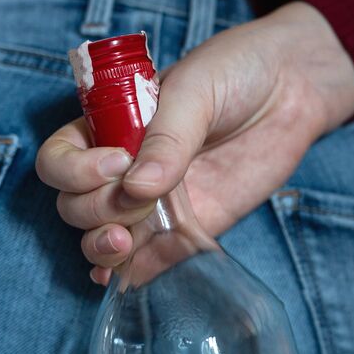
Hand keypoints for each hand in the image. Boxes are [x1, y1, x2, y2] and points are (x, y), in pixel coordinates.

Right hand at [36, 1, 353, 283]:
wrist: (293, 88)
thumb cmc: (236, 73)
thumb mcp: (195, 91)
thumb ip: (167, 138)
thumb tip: (138, 188)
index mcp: (110, 126)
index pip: (60, 160)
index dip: (74, 171)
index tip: (117, 163)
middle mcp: (125, 167)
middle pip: (77, 206)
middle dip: (95, 210)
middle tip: (139, 199)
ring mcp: (157, 201)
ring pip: (105, 237)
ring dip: (103, 248)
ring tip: (125, 243)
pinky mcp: (192, 226)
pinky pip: (153, 258)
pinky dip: (135, 272)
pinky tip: (127, 280)